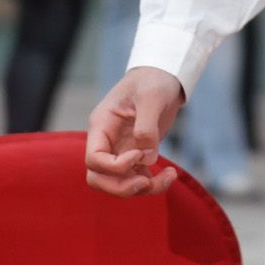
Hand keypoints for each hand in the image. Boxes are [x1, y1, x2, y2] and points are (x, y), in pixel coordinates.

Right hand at [85, 67, 184, 196]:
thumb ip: (146, 125)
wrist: (164, 76)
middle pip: (98, 178)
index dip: (113, 166)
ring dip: (140, 188)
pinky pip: (138, 178)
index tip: (138, 155)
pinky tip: (171, 175)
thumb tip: (146, 158)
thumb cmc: (152, 80)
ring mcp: (121, 150)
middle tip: (145, 182)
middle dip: (120, 187)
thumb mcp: (151, 96)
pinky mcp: (138, 155)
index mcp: (101, 126)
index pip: (93, 159)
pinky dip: (153, 183)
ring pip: (118, 183)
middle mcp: (107, 142)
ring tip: (168, 177)